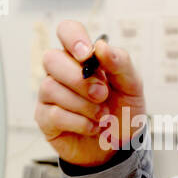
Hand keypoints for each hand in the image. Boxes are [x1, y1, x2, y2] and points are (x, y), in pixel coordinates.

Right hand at [35, 19, 147, 167]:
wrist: (119, 147)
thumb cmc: (122, 111)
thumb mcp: (132, 86)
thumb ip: (120, 63)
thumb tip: (101, 46)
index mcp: (82, 57)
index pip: (67, 31)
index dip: (73, 38)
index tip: (87, 56)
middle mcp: (62, 72)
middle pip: (51, 59)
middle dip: (79, 79)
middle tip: (102, 94)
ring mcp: (50, 95)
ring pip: (51, 88)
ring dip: (83, 105)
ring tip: (102, 116)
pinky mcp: (45, 118)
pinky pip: (54, 114)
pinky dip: (80, 123)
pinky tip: (92, 127)